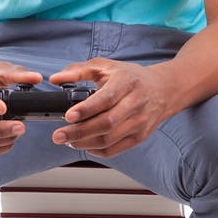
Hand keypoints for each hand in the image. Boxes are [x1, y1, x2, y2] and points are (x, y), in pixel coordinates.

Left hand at [49, 58, 171, 157]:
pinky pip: (115, 149)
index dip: (86, 109)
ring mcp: (140, 122)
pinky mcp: (140, 137)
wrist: (163, 89)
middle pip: (106, 123)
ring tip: (68, 140)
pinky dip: (97, 151)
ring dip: (85, 143)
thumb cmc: (130, 77)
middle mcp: (136, 103)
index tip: (68, 116)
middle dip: (79, 132)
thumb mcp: (106, 66)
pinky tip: (85, 144)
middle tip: (58, 136)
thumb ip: (78, 70)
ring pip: (109, 140)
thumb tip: (55, 79)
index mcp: (127, 82)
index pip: (106, 99)